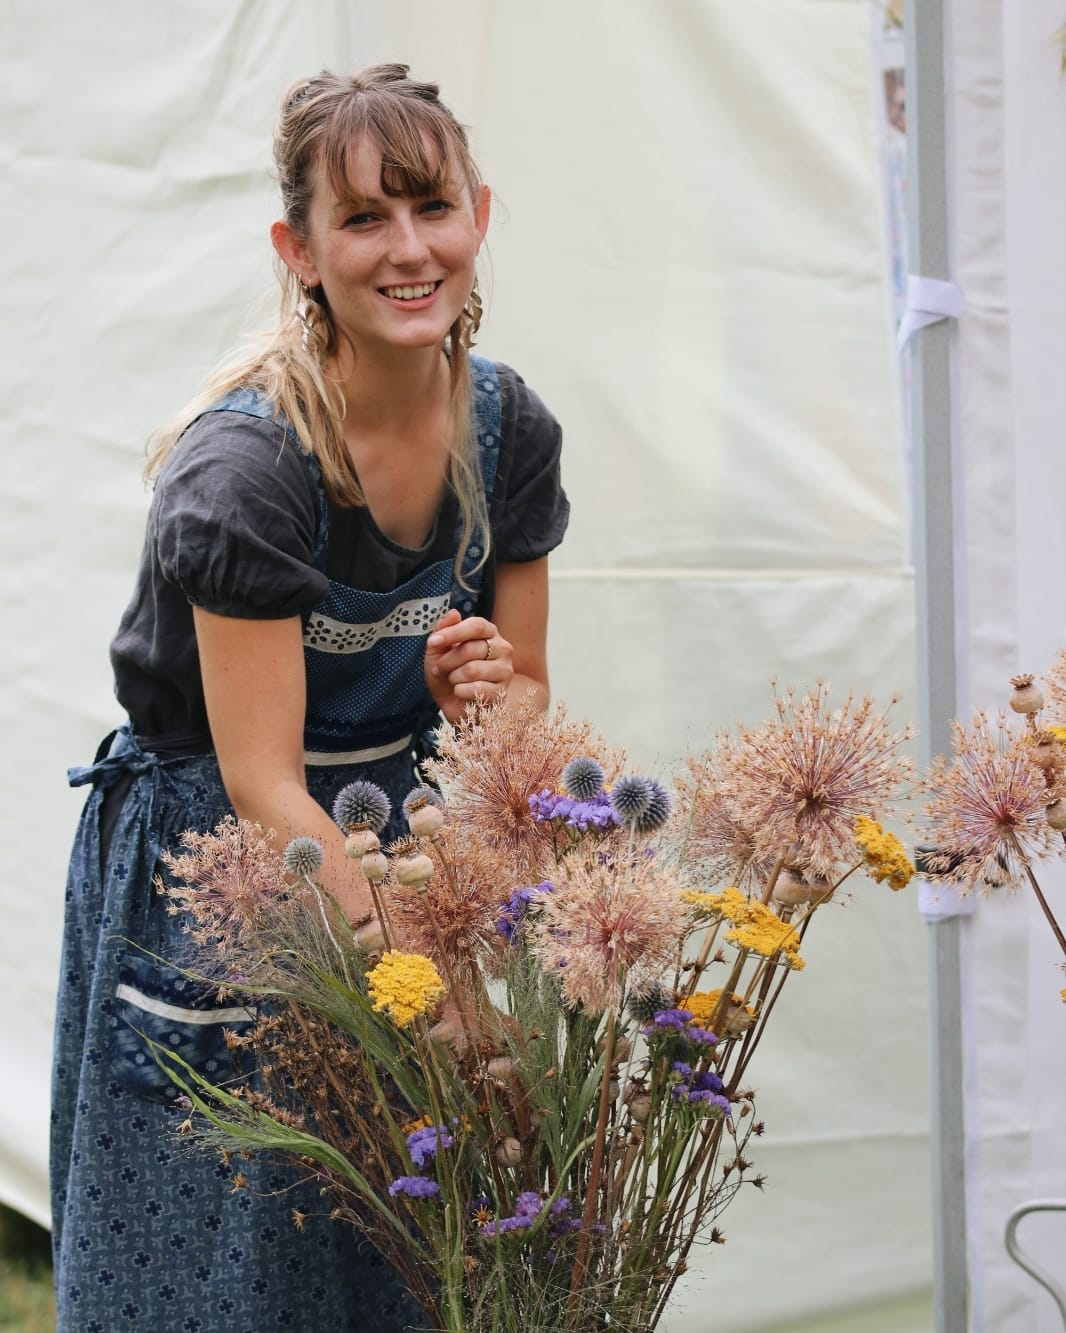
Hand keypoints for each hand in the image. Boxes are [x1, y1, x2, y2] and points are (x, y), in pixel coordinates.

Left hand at [424, 608, 513, 722]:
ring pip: (473, 670)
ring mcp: (505, 670)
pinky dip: (460, 691)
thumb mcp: (438, 650)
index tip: (433, 642)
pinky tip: (460, 691)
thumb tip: (454, 613)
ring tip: (453, 680)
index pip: (477, 626)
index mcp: (488, 633)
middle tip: (439, 669)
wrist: (452, 703)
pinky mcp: (502, 691)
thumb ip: (443, 630)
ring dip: (453, 677)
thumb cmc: (447, 672)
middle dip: (447, 661)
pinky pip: (477, 689)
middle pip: (471, 649)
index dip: (453, 633)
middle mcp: (502, 648)